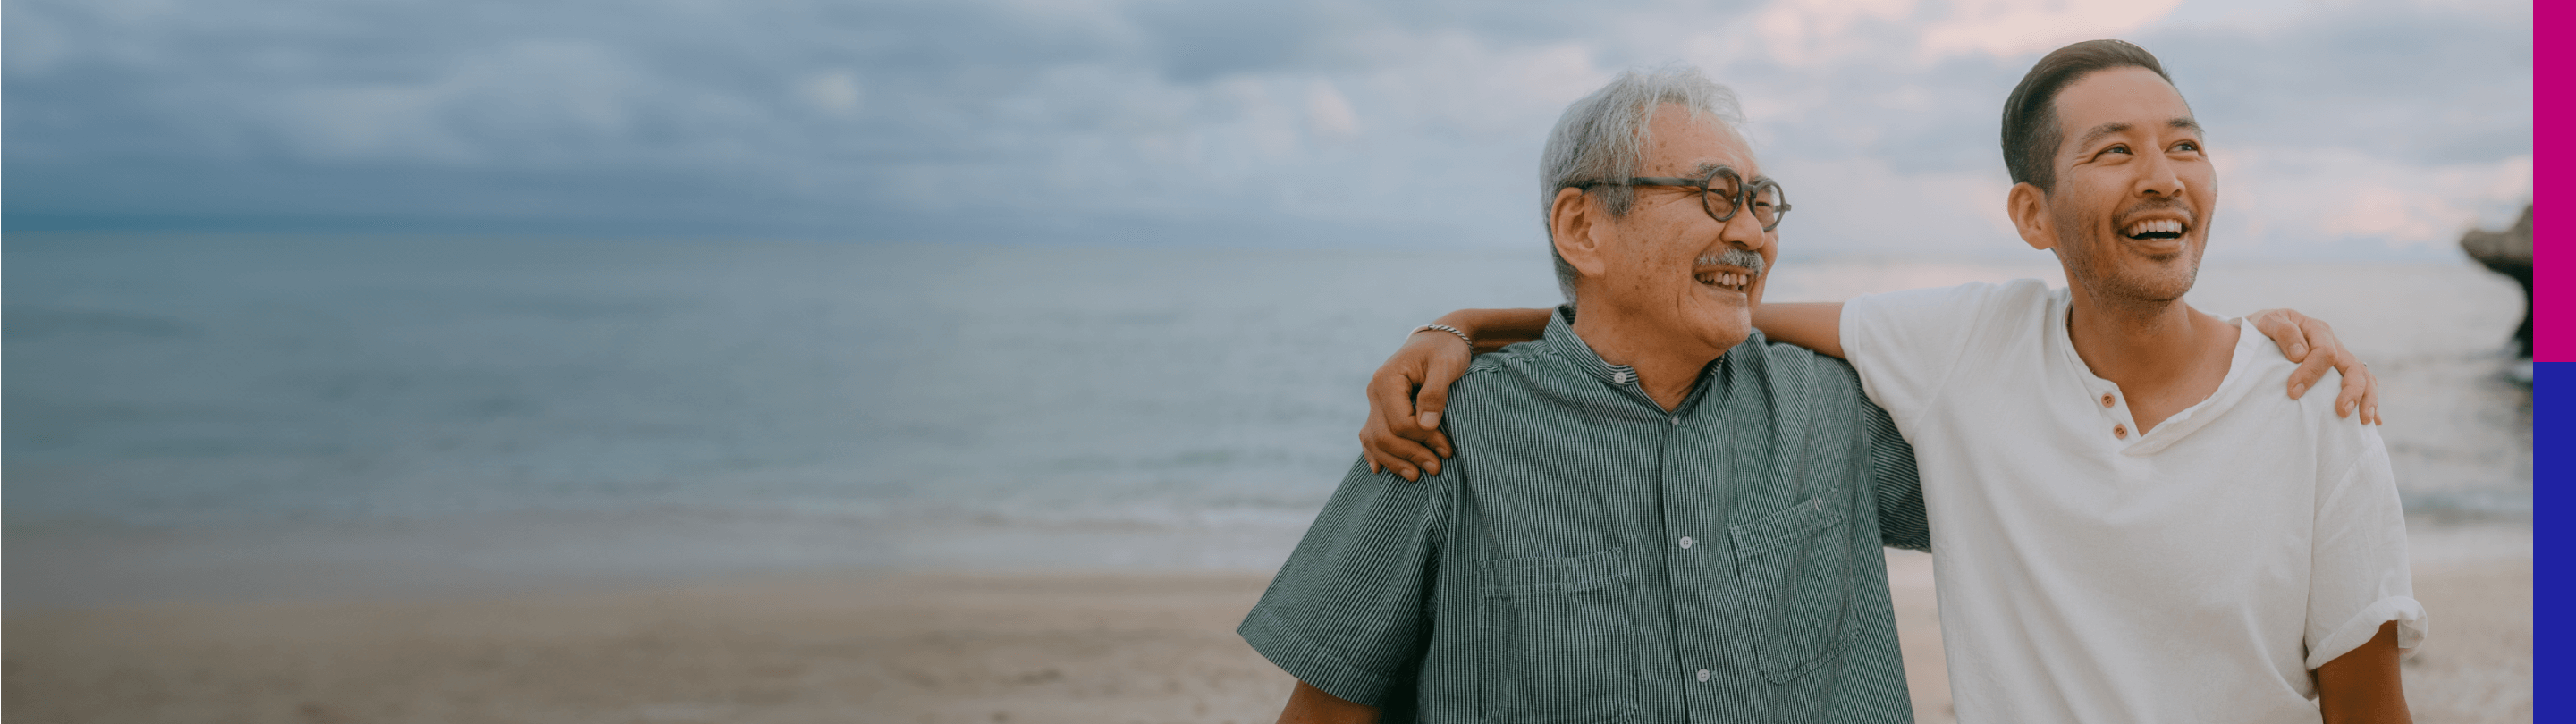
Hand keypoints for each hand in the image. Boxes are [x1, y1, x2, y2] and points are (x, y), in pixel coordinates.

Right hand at [1360, 328, 1471, 480]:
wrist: (1440, 340)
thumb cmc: (1446, 350)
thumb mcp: (1446, 365)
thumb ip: (1435, 393)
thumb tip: (1426, 425)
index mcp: (1388, 379)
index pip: (1399, 421)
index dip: (1422, 439)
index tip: (1447, 448)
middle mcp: (1375, 391)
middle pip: (1384, 435)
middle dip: (1410, 455)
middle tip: (1436, 468)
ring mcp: (1375, 401)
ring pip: (1374, 440)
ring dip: (1394, 461)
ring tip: (1417, 476)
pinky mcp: (1380, 408)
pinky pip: (1369, 435)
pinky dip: (1375, 453)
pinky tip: (1380, 469)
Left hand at [2248, 308, 2380, 423]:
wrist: (2259, 332)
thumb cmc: (2261, 329)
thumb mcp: (2266, 322)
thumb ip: (2282, 331)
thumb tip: (2300, 354)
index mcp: (2316, 330)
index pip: (2325, 353)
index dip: (2311, 373)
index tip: (2293, 392)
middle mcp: (2333, 343)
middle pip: (2353, 367)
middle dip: (2351, 390)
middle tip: (2341, 411)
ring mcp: (2339, 359)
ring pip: (2364, 377)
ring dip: (2367, 398)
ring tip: (2364, 419)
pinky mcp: (2338, 372)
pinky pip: (2362, 385)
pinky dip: (2369, 401)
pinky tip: (2373, 420)